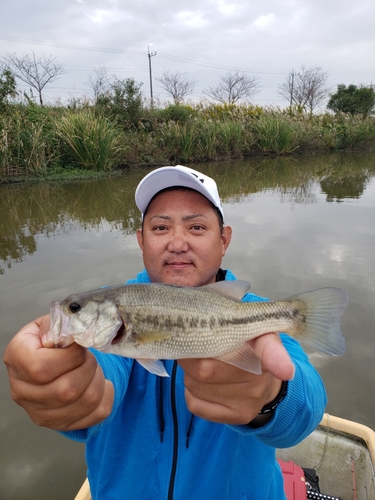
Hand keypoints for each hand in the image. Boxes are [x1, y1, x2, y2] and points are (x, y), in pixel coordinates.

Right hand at [3, 315, 113, 430]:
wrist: (52, 358)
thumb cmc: (52, 339)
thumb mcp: (52, 323)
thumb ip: (61, 325)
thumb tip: (71, 336)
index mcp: (17, 359)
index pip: (41, 368)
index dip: (70, 356)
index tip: (79, 346)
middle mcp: (22, 391)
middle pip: (65, 390)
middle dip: (88, 367)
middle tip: (90, 356)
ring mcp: (40, 412)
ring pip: (84, 403)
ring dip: (98, 380)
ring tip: (94, 368)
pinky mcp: (59, 423)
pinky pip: (96, 414)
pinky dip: (106, 395)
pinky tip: (100, 383)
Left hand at [178, 332, 294, 424]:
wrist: (264, 382)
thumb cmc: (247, 347)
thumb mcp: (249, 328)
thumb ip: (234, 321)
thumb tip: (199, 323)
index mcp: (266, 345)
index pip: (271, 352)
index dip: (276, 360)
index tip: (285, 370)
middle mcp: (261, 377)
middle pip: (206, 369)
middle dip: (190, 356)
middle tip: (192, 346)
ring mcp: (250, 401)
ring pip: (195, 385)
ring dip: (189, 372)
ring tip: (202, 363)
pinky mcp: (237, 416)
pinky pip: (194, 403)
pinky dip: (190, 390)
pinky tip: (203, 383)